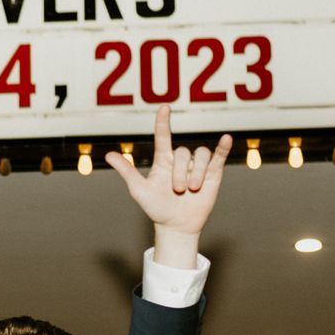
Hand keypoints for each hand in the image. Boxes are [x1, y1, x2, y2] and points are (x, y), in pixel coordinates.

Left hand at [104, 107, 229, 267]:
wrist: (176, 226)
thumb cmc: (156, 208)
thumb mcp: (139, 190)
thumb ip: (127, 172)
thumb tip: (108, 155)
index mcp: (163, 160)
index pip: (163, 136)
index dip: (163, 122)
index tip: (164, 108)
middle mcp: (181, 160)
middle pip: (184, 152)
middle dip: (181, 173)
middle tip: (177, 190)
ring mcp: (197, 166)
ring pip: (201, 154)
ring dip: (196, 172)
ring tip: (192, 189)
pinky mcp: (213, 174)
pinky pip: (219, 156)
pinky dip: (223, 147)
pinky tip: (226, 139)